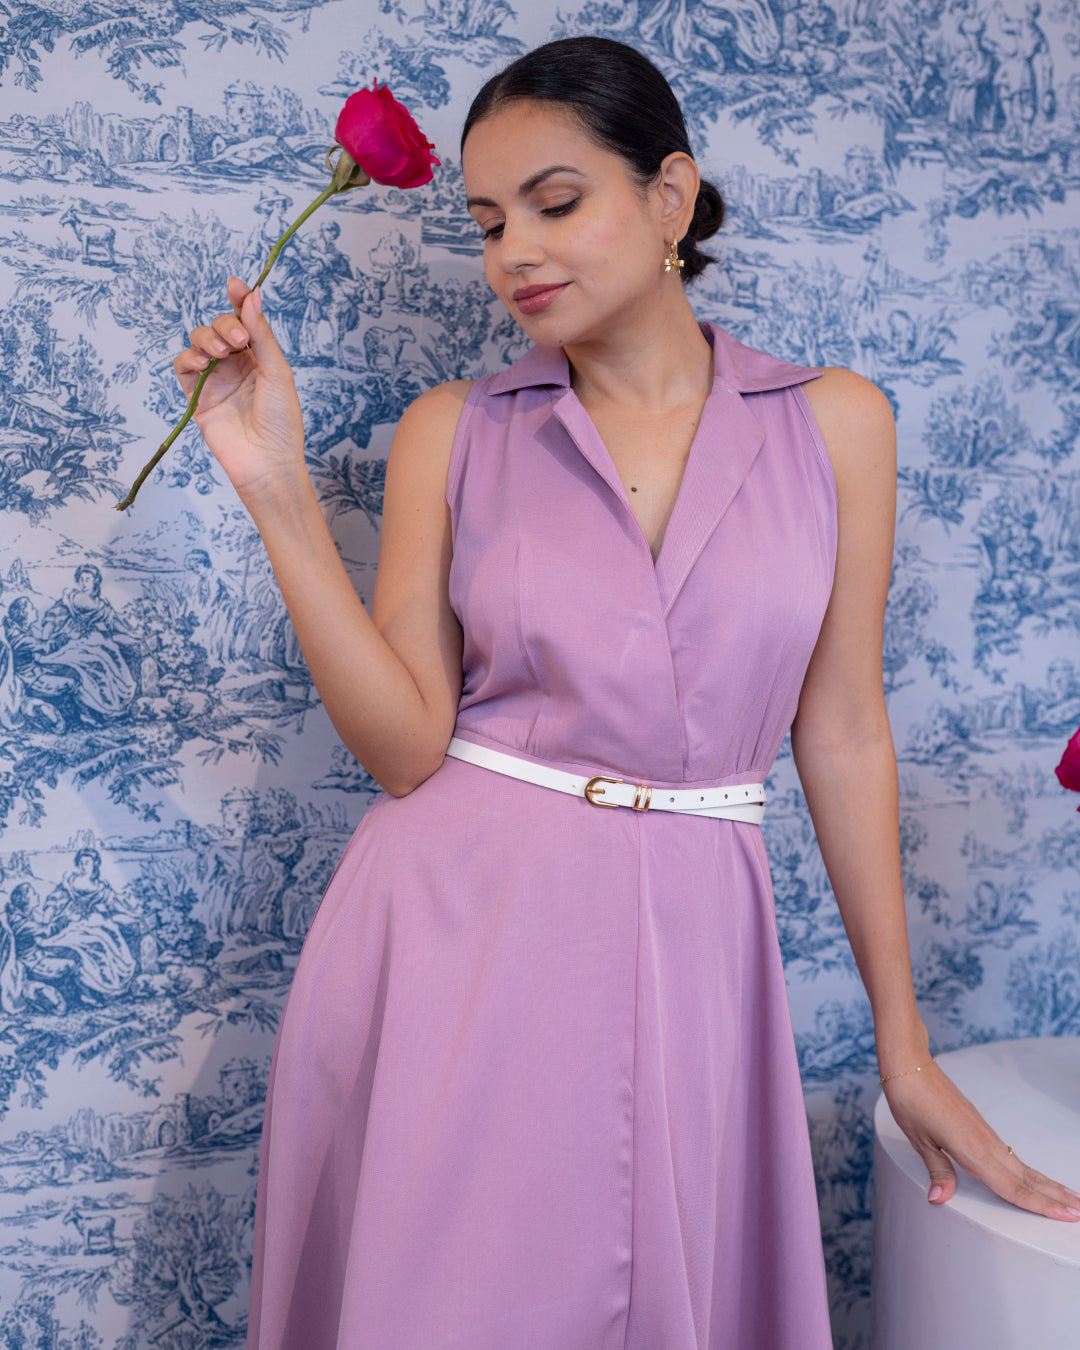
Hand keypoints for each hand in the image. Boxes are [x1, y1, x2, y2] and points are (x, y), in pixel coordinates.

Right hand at [173, 276, 306, 503]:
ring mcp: (215, 379)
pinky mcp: (197, 396)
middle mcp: (236, 365)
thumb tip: (252, 294)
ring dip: (207, 339)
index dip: (238, 300)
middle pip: (219, 326)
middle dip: (225, 325)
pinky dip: (189, 358)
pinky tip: (203, 365)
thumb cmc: (281, 421)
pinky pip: (183, 366)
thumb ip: (261, 333)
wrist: (267, 461)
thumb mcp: (277, 371)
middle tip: (238, 342)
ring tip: (222, 355)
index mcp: (259, 358)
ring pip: (199, 341)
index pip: (244, 321)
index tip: (235, 285)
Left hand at [883, 1058, 1079, 1220]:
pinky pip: (1012, 1156)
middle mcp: (986, 1143)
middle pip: (1027, 1179)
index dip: (1040, 1205)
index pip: (1012, 1187)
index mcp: (972, 1150)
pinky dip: (1030, 1171)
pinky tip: (1036, 1178)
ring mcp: (987, 1135)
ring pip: (1023, 1167)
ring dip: (1049, 1185)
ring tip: (1072, 1197)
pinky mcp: (983, 1128)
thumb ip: (937, 1170)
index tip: (1068, 1216)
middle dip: (1056, 1198)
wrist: (912, 1065)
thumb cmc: (911, 1101)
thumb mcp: (918, 1139)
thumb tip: (938, 1199)